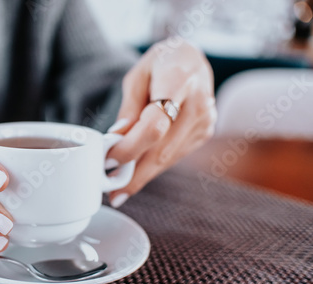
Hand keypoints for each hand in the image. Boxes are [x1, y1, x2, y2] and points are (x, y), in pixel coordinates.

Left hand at [106, 39, 216, 206]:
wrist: (191, 60)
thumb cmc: (160, 65)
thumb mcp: (137, 77)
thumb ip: (129, 108)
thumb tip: (118, 139)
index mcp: (180, 81)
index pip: (155, 125)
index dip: (131, 148)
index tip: (109, 161)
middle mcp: (198, 104)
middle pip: (162, 150)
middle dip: (134, 174)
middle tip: (112, 193)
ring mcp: (205, 122)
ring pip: (168, 159)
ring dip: (142, 176)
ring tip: (119, 188)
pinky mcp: (204, 133)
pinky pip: (173, 156)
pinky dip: (153, 166)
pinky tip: (137, 172)